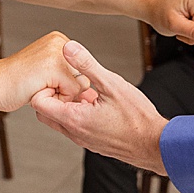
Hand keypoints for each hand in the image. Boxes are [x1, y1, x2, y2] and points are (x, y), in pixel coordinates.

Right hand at [0, 31, 91, 111]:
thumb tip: (91, 89)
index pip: (82, 69)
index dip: (66, 83)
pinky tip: (39, 91)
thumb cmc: (15, 83)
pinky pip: (72, 91)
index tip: (45, 81)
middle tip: (42, 86)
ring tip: (40, 88)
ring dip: (62, 94)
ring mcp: (57, 52)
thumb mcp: (46, 70)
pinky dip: (58, 99)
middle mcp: (60, 42)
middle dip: (66, 89)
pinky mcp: (55, 66)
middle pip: (84, 75)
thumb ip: (66, 72)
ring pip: (81, 84)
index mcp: (59, 40)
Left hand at [31, 39, 167, 173]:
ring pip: (61, 119)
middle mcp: (74, 133)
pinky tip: (97, 101)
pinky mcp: (92, 142)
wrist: (155, 144)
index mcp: (73, 119)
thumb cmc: (137, 118)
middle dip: (53, 94)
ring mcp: (83, 140)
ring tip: (87, 90)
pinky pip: (75, 126)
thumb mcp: (112, 84)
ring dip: (68, 103)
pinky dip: (78, 112)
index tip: (61, 76)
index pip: (38, 102)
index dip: (45, 86)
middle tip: (70, 82)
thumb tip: (68, 48)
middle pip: (46, 112)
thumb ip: (87, 65)